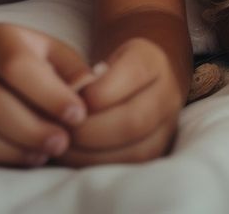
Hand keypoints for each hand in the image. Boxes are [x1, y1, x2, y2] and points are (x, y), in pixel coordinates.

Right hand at [0, 23, 91, 168]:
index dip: (48, 94)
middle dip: (30, 128)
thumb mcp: (51, 52)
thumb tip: (92, 88)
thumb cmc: (27, 60)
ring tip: (43, 155)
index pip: (15, 65)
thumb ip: (71, 69)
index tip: (78, 115)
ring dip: (9, 149)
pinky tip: (19, 160)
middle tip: (62, 143)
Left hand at [61, 37, 183, 166]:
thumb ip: (85, 75)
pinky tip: (76, 159)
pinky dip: (99, 167)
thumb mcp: (98, 60)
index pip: (134, 73)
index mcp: (152, 61)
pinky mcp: (158, 153)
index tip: (72, 101)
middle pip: (135, 119)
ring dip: (92, 155)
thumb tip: (66, 98)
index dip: (101, 91)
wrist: (134, 86)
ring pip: (136, 151)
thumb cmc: (106, 72)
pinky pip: (131, 168)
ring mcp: (167, 127)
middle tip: (61, 131)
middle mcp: (167, 94)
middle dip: (92, 130)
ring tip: (64, 148)